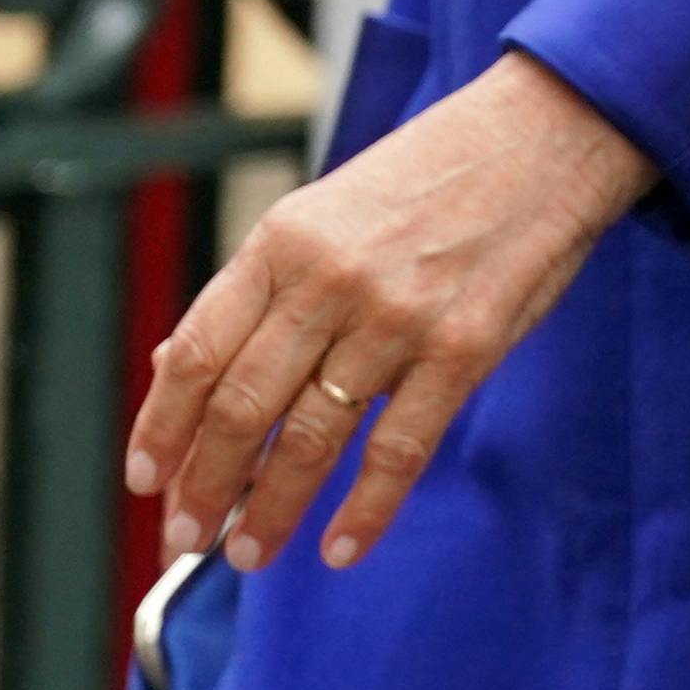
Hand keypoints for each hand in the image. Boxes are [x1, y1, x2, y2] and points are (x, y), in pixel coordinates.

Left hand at [125, 50, 657, 572]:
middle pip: (244, 406)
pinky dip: (365, 510)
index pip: (200, 351)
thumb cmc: (429, 176)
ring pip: (312, 439)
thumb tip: (178, 369)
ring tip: (251, 552)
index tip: (146, 480)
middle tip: (187, 537)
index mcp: (284, 239)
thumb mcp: (325, 210)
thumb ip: (260, 289)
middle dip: (206, 486)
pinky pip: (400, 449)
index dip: (163, 426)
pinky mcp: (464, 348)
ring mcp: (398, 316)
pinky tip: (342, 547)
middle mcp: (331, 279)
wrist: (544, 137)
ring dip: (271, 509)